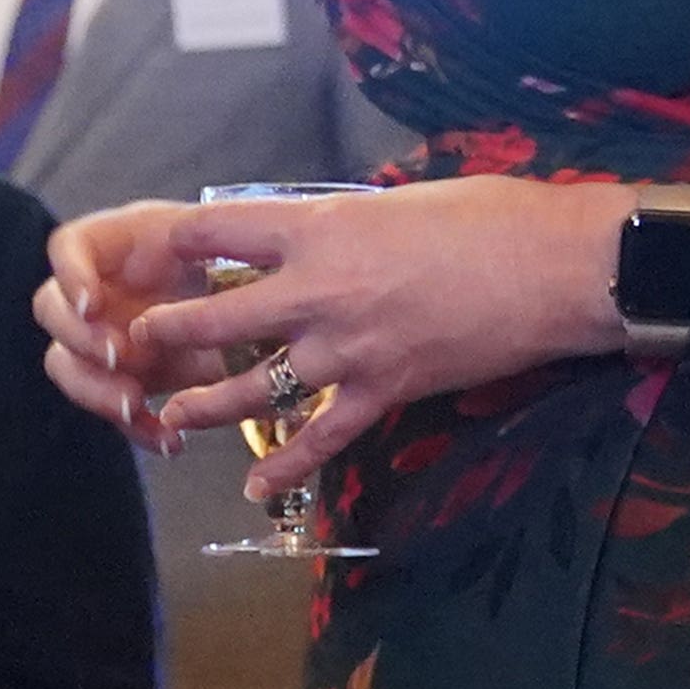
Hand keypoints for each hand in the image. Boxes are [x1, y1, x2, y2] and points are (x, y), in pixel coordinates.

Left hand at [36, 177, 629, 504]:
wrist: (554, 267)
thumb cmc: (488, 216)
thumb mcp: (396, 200)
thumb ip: (345, 221)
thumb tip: (317, 229)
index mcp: (319, 227)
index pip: (215, 231)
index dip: (173, 242)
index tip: (150, 252)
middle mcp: (318, 290)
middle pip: (213, 319)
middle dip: (166, 333)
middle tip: (136, 343)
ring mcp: (348, 349)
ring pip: (252, 388)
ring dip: (204, 407)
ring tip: (169, 418)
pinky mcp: (385, 392)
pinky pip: (322, 438)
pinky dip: (287, 467)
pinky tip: (258, 488)